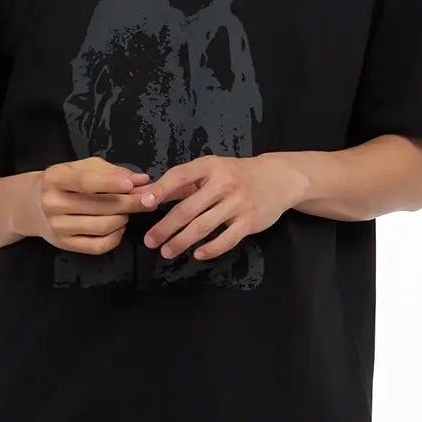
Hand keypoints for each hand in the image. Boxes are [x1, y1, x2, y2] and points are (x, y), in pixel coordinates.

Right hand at [26, 157, 151, 253]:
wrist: (32, 205)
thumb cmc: (63, 182)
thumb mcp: (81, 168)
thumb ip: (111, 171)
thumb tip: (141, 181)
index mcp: (55, 179)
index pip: (86, 182)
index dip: (111, 183)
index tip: (133, 185)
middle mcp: (53, 204)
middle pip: (101, 206)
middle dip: (130, 203)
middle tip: (148, 200)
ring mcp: (58, 227)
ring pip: (103, 226)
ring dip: (123, 219)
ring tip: (126, 211)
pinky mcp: (65, 245)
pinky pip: (99, 246)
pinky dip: (116, 237)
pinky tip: (118, 228)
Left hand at [132, 153, 308, 261]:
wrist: (278, 179)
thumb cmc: (235, 175)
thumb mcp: (210, 170)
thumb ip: (179, 184)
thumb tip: (144, 195)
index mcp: (210, 166)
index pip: (180, 176)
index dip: (161, 190)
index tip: (143, 204)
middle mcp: (224, 183)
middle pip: (188, 209)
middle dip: (166, 227)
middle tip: (150, 241)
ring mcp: (238, 203)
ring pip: (204, 226)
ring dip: (182, 241)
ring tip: (166, 252)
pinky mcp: (250, 221)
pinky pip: (227, 239)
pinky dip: (211, 249)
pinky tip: (197, 255)